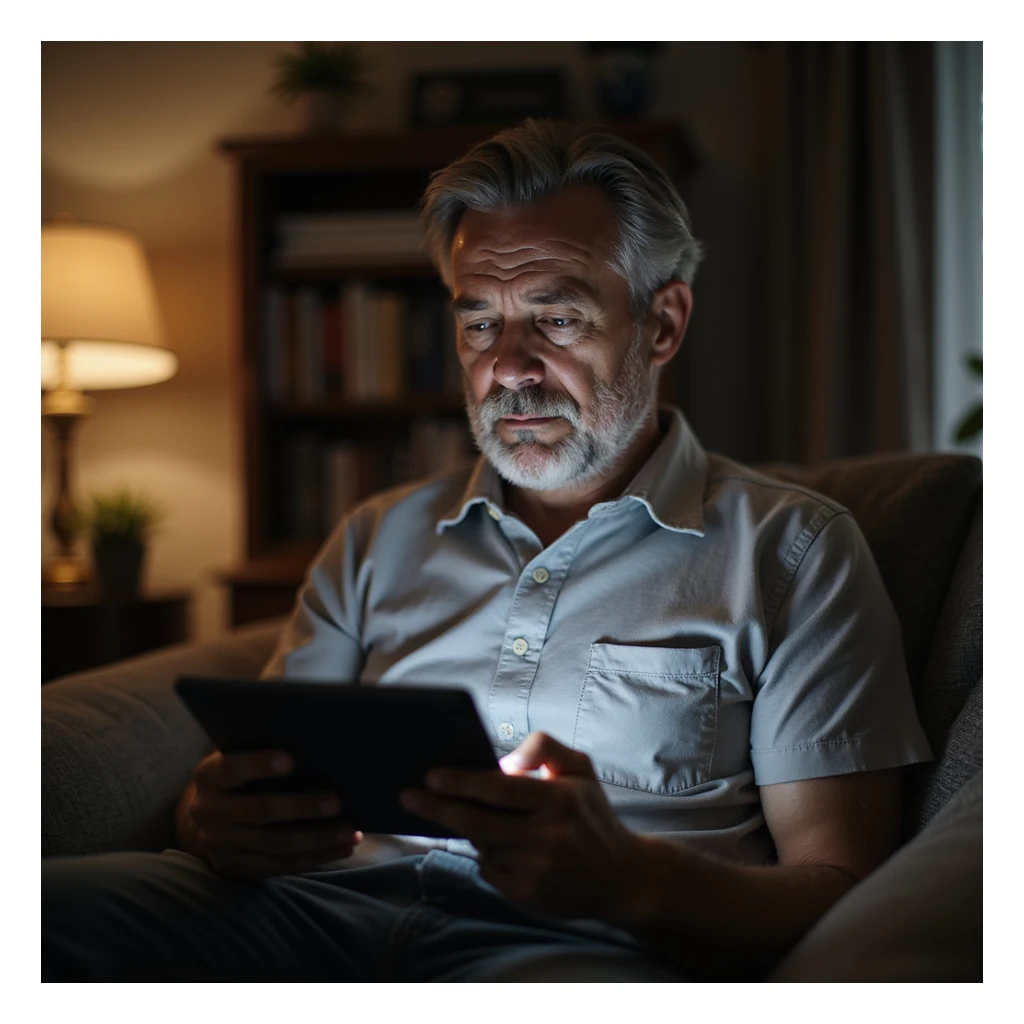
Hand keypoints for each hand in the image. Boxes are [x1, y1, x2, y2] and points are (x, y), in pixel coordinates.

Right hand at [186, 749, 361, 880]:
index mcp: (209, 775)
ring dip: (317, 840)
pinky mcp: (235, 867)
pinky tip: (342, 849)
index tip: (291, 760)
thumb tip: (316, 740)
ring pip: (274, 845)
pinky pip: (279, 866)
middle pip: (259, 812)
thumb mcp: (240, 754)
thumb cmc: (242, 771)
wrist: (208, 811)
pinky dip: (314, 858)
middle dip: (301, 808)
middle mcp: (208, 811)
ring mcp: (219, 844)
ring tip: (351, 832)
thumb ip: (264, 747)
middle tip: (337, 803)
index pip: (231, 769)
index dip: (258, 765)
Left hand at [401, 731, 641, 919]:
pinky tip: (500, 847)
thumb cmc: (591, 814)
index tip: (430, 774)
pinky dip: (486, 855)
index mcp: (559, 800)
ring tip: (467, 816)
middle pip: (477, 822)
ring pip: (481, 845)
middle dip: (438, 807)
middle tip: (409, 795)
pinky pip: (488, 870)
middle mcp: (547, 837)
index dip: (461, 782)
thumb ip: (544, 747)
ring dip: (468, 830)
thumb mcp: (580, 768)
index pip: (499, 789)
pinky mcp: (527, 896)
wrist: (621, 877)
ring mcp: (536, 870)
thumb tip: (506, 760)